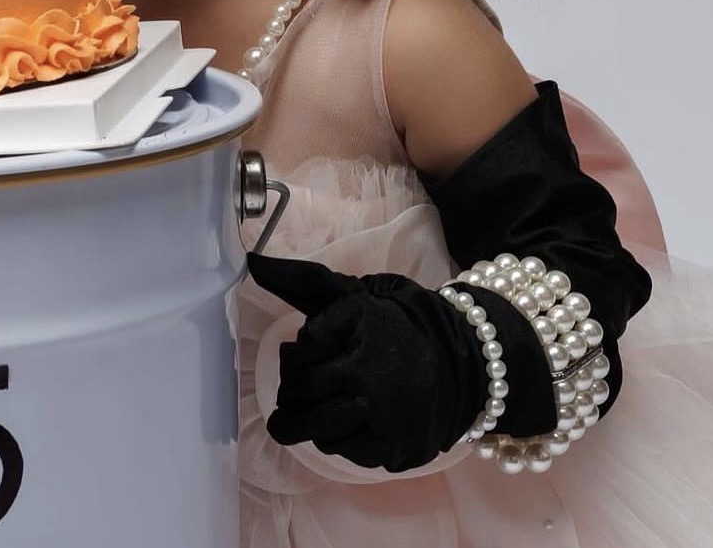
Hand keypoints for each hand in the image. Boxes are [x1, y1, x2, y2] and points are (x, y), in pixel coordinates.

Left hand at [245, 252, 485, 472]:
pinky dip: (336, 438)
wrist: (460, 360)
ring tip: (303, 416)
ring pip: (316, 424)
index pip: (301, 350)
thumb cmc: (392, 325)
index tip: (306, 356)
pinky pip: (342, 449)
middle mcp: (368, 370)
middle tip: (298, 393)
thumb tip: (252, 262)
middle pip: (301, 391)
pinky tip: (348, 422)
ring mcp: (383, 413)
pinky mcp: (395, 446)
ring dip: (304, 420)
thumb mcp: (350, 295)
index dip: (298, 356)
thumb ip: (301, 279)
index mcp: (356, 323)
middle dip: (293, 393)